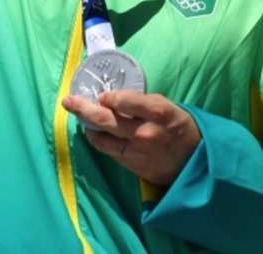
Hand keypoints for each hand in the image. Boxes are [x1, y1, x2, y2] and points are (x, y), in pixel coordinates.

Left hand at [62, 90, 200, 185]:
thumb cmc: (180, 127)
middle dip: (83, 109)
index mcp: (158, 113)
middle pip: (106, 120)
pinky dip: (99, 141)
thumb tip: (113, 98)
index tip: (102, 95)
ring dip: (87, 127)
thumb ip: (141, 102)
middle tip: (67, 101)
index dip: (110, 97)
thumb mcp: (168, 107)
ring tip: (80, 117)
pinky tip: (94, 133)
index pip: (126, 101)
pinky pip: (109, 152)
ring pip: (101, 138)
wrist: (195, 163)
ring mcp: (137, 152)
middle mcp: (145, 132)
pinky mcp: (133, 166)